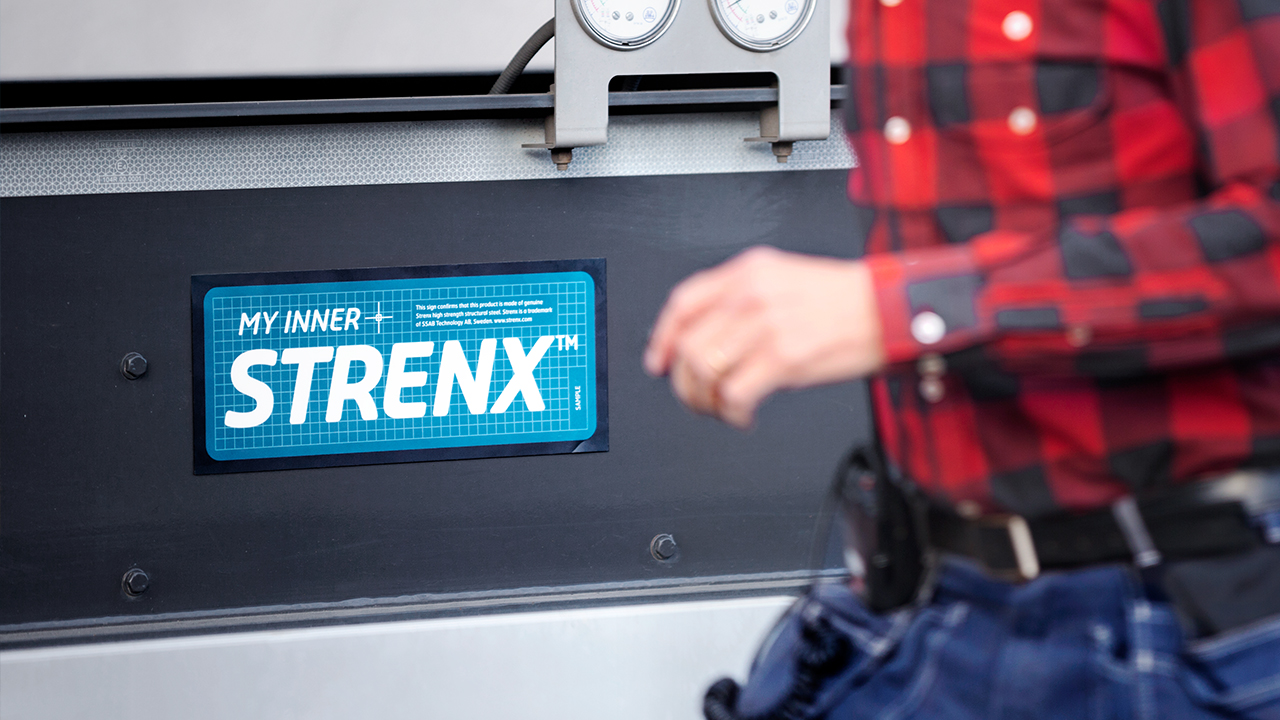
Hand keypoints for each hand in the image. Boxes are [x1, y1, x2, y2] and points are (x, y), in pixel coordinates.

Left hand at [644, 246, 885, 427]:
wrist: (890, 307)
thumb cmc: (844, 299)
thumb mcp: (784, 278)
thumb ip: (743, 299)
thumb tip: (709, 339)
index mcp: (748, 271)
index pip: (683, 303)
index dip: (663, 338)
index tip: (659, 362)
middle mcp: (751, 294)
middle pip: (689, 344)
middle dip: (685, 381)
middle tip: (697, 397)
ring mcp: (766, 325)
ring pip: (705, 371)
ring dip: (705, 401)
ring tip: (721, 408)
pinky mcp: (784, 357)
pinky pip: (735, 394)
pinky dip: (732, 412)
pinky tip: (743, 414)